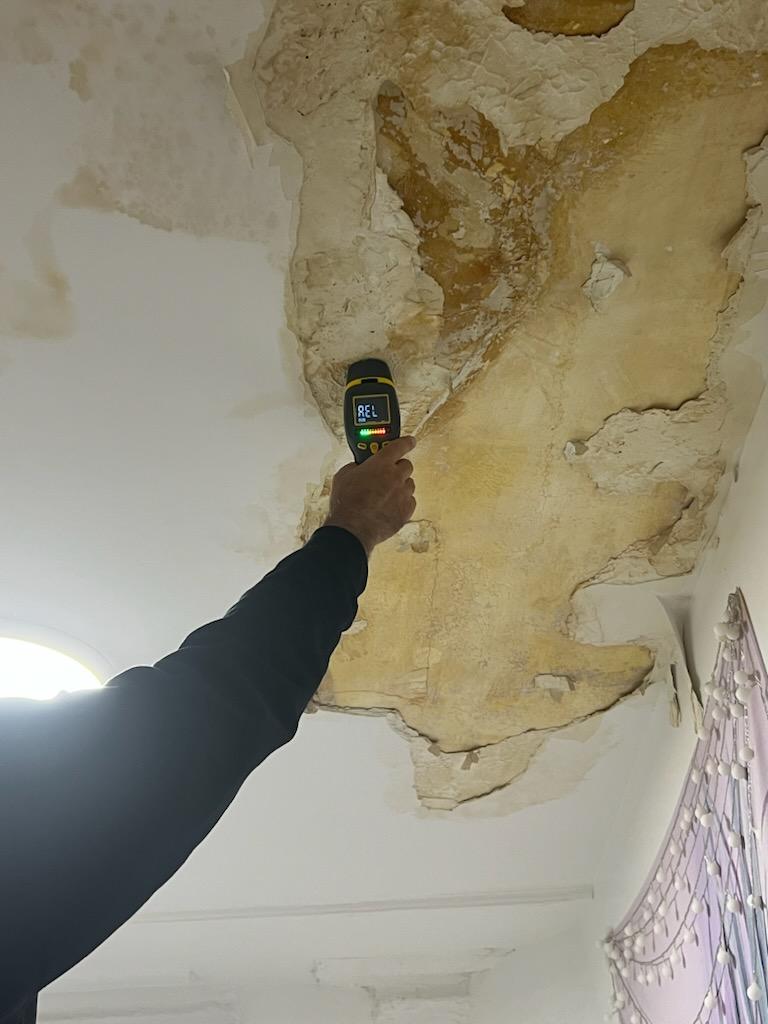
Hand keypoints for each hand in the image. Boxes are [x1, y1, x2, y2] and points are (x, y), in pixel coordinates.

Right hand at [325, 437, 416, 555]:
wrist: (352, 528)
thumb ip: (356, 466)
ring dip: (401, 485)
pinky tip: (390, 506)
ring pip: (410, 484)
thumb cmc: (346, 503)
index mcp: (380, 464)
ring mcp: (403, 494)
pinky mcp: (406, 511)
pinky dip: (403, 502)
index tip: (410, 441)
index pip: (399, 446)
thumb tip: (359, 467)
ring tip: (386, 493)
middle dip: (398, 468)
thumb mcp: (343, 476)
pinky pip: (410, 501)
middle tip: (388, 473)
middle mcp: (395, 476)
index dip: (406, 442)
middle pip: (407, 465)